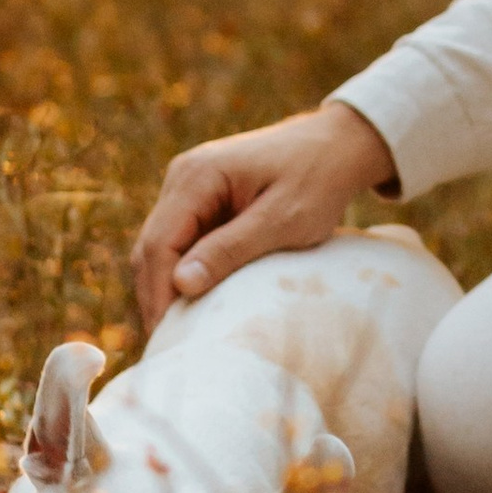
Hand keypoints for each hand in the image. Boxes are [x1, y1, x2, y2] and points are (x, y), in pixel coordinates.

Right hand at [131, 103, 394, 328]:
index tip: (173, 338)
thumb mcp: (282, 220)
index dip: (160, 294)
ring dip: (167, 289)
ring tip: (179, 335)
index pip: (159, 244)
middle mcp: (183, 178)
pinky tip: (195, 307)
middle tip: (170, 348)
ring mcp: (190, 188)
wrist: (339, 145)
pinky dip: (184, 275)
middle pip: (152, 248)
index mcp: (197, 176)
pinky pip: (182, 243)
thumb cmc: (317, 179)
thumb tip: (181, 285)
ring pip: (162, 249)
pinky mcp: (202, 201)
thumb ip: (231, 250)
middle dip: (157, 297)